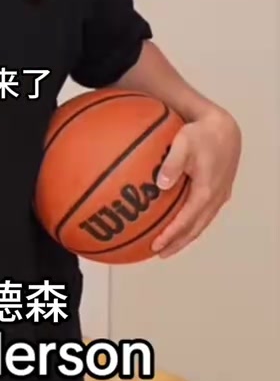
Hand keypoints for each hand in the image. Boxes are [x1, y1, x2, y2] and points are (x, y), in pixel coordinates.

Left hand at [151, 106, 241, 257]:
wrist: (224, 128)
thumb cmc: (202, 134)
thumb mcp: (184, 143)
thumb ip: (172, 163)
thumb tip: (161, 184)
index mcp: (207, 191)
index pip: (187, 221)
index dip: (172, 235)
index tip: (156, 245)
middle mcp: (216, 198)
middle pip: (196, 228)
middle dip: (177, 242)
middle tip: (159, 252)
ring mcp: (219, 196)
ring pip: (202, 223)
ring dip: (185, 236)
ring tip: (168, 245)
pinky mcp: (219, 191)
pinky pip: (204, 214)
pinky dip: (191, 224)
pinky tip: (179, 223)